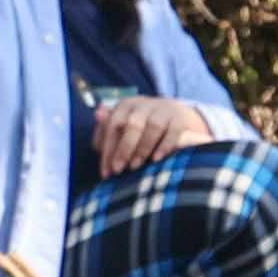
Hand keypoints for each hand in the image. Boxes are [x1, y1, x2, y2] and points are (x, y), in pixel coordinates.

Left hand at [87, 94, 238, 175]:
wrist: (177, 115)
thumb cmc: (142, 127)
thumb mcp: (124, 125)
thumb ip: (108, 127)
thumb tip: (97, 115)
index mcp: (126, 105)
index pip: (112, 125)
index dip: (108, 149)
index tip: (106, 171)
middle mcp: (144, 104)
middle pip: (131, 124)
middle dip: (123, 148)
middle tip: (119, 170)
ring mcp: (164, 110)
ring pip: (153, 126)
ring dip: (142, 148)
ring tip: (135, 166)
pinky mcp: (180, 118)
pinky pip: (173, 130)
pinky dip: (165, 145)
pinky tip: (157, 159)